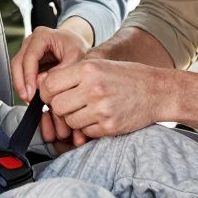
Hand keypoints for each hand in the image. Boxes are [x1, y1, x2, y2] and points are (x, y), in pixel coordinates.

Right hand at [11, 25, 90, 102]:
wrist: (76, 45)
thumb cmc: (76, 47)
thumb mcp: (76, 57)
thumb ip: (61, 70)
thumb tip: (42, 82)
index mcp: (42, 36)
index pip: (30, 57)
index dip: (28, 76)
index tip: (31, 91)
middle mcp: (31, 42)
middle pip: (18, 63)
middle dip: (21, 82)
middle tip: (27, 98)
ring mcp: (27, 50)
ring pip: (16, 69)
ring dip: (21, 85)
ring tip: (28, 99)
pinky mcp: (27, 60)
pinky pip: (21, 73)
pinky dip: (24, 84)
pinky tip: (31, 94)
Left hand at [39, 59, 165, 138]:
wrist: (157, 91)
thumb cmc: (126, 76)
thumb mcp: (99, 65)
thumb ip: (71, 73)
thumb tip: (40, 83)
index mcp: (88, 70)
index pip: (50, 85)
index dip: (47, 92)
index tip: (53, 95)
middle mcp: (93, 89)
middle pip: (57, 106)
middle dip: (60, 108)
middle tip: (71, 104)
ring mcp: (102, 110)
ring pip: (69, 121)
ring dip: (74, 118)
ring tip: (89, 109)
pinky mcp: (109, 127)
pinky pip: (85, 132)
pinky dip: (88, 128)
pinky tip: (100, 117)